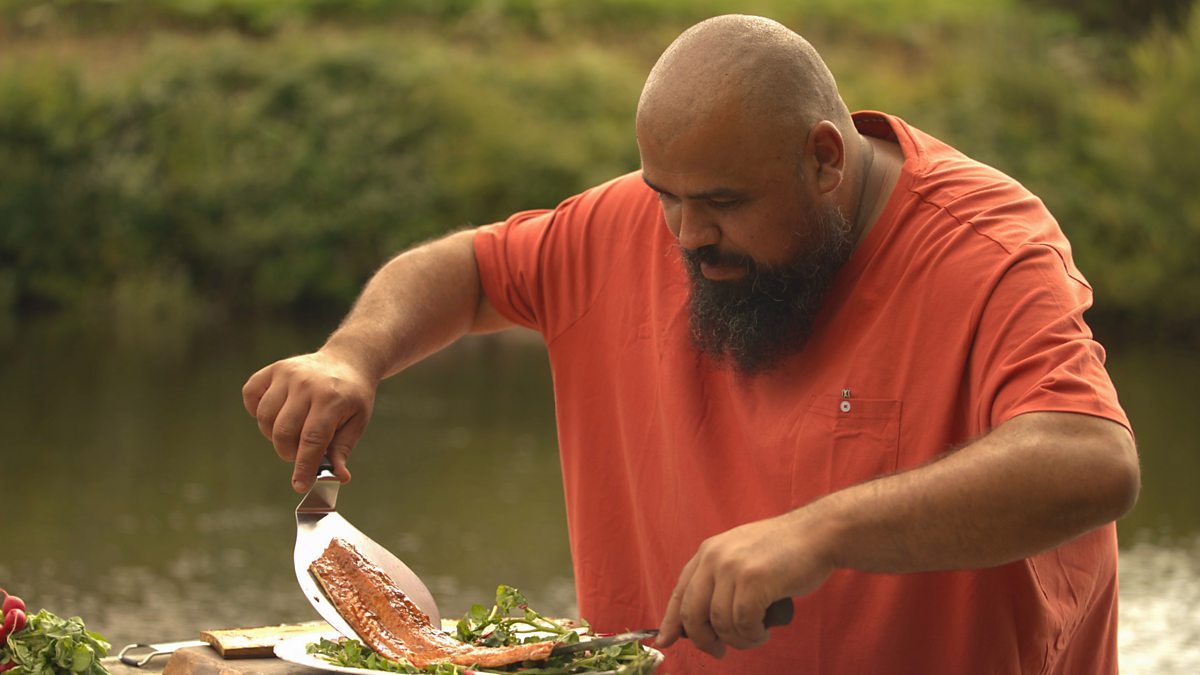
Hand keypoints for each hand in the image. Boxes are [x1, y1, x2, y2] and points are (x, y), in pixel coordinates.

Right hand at [242, 350, 377, 491]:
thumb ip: (342, 450)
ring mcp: (287, 374)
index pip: (312, 440)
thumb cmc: (352, 396)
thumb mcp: (357, 422)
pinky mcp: (273, 370)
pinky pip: (250, 395)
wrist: (348, 361)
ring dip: (274, 435)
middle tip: (302, 452)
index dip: (304, 467)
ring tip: (293, 432)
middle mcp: (306, 384)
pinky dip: (256, 410)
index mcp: (331, 399)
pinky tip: (276, 413)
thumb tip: (338, 477)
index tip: (300, 486)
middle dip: (289, 453)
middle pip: (283, 432)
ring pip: (265, 418)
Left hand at [656, 509, 835, 657]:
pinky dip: (753, 635)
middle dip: (704, 640)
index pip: (680, 592)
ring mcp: (733, 568)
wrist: (818, 534)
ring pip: (720, 623)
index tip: (665, 640)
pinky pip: (743, 623)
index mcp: (708, 552)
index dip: (671, 621)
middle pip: (692, 613)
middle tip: (719, 651)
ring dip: (738, 639)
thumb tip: (700, 623)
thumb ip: (719, 582)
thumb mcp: (741, 557)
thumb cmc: (784, 552)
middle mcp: (714, 558)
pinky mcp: (753, 580)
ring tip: (756, 635)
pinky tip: (764, 630)